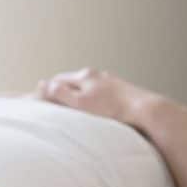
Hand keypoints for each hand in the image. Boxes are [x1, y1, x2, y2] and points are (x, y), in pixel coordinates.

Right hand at [36, 67, 154, 126]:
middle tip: (55, 106)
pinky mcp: (121, 90)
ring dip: (79, 95)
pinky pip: (100, 93)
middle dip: (62, 92)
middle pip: (72, 82)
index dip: (47, 91)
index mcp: (84, 75)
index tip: (40, 102)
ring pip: (87, 87)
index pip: (57, 80)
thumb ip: (60, 93)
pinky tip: (97, 109)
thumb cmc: (113, 109)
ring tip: (75, 110)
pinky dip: (94, 99)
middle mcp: (96, 74)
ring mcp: (110, 81)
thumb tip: (41, 84)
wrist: (146, 111)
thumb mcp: (80, 103)